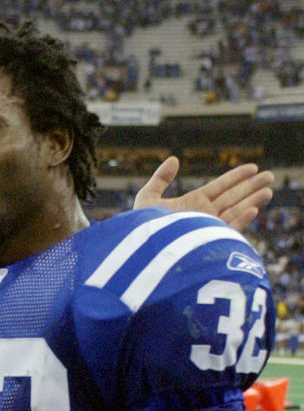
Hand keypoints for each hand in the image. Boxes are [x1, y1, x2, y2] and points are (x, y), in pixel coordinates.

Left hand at [134, 156, 273, 231]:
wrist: (143, 251)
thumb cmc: (141, 227)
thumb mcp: (147, 198)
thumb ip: (160, 179)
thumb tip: (174, 159)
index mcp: (192, 203)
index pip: (219, 187)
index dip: (236, 176)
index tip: (252, 167)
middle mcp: (203, 215)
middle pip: (232, 197)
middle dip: (251, 186)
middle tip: (269, 175)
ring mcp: (208, 229)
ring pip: (235, 211)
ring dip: (252, 200)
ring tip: (268, 190)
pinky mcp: (209, 243)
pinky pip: (228, 230)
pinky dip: (241, 220)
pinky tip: (253, 209)